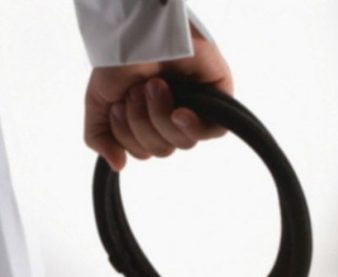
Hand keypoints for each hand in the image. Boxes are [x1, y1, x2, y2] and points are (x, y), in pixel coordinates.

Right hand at [83, 24, 232, 171]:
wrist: (142, 31)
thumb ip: (100, 136)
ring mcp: (196, 111)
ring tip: (157, 85)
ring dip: (160, 115)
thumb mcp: (100, 100)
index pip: (143, 151)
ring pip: (182, 143)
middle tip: (139, 90)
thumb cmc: (123, 59)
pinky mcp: (217, 102)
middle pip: (162, 149)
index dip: (128, 135)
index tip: (119, 103)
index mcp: (148, 120)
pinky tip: (180, 113)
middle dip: (143, 123)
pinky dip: (192, 126)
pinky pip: (211, 133)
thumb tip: (118, 165)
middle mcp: (172, 118)